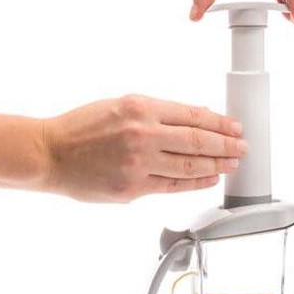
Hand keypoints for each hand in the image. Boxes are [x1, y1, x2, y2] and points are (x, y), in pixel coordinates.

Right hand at [41, 95, 245, 202]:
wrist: (50, 154)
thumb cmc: (82, 127)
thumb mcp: (121, 104)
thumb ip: (160, 111)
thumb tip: (197, 116)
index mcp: (141, 107)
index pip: (192, 115)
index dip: (220, 123)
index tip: (235, 127)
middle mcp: (142, 134)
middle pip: (198, 141)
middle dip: (226, 145)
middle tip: (243, 147)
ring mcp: (138, 164)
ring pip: (189, 166)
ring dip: (216, 165)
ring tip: (232, 163)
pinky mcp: (132, 189)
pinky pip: (172, 186)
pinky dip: (195, 183)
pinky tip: (209, 179)